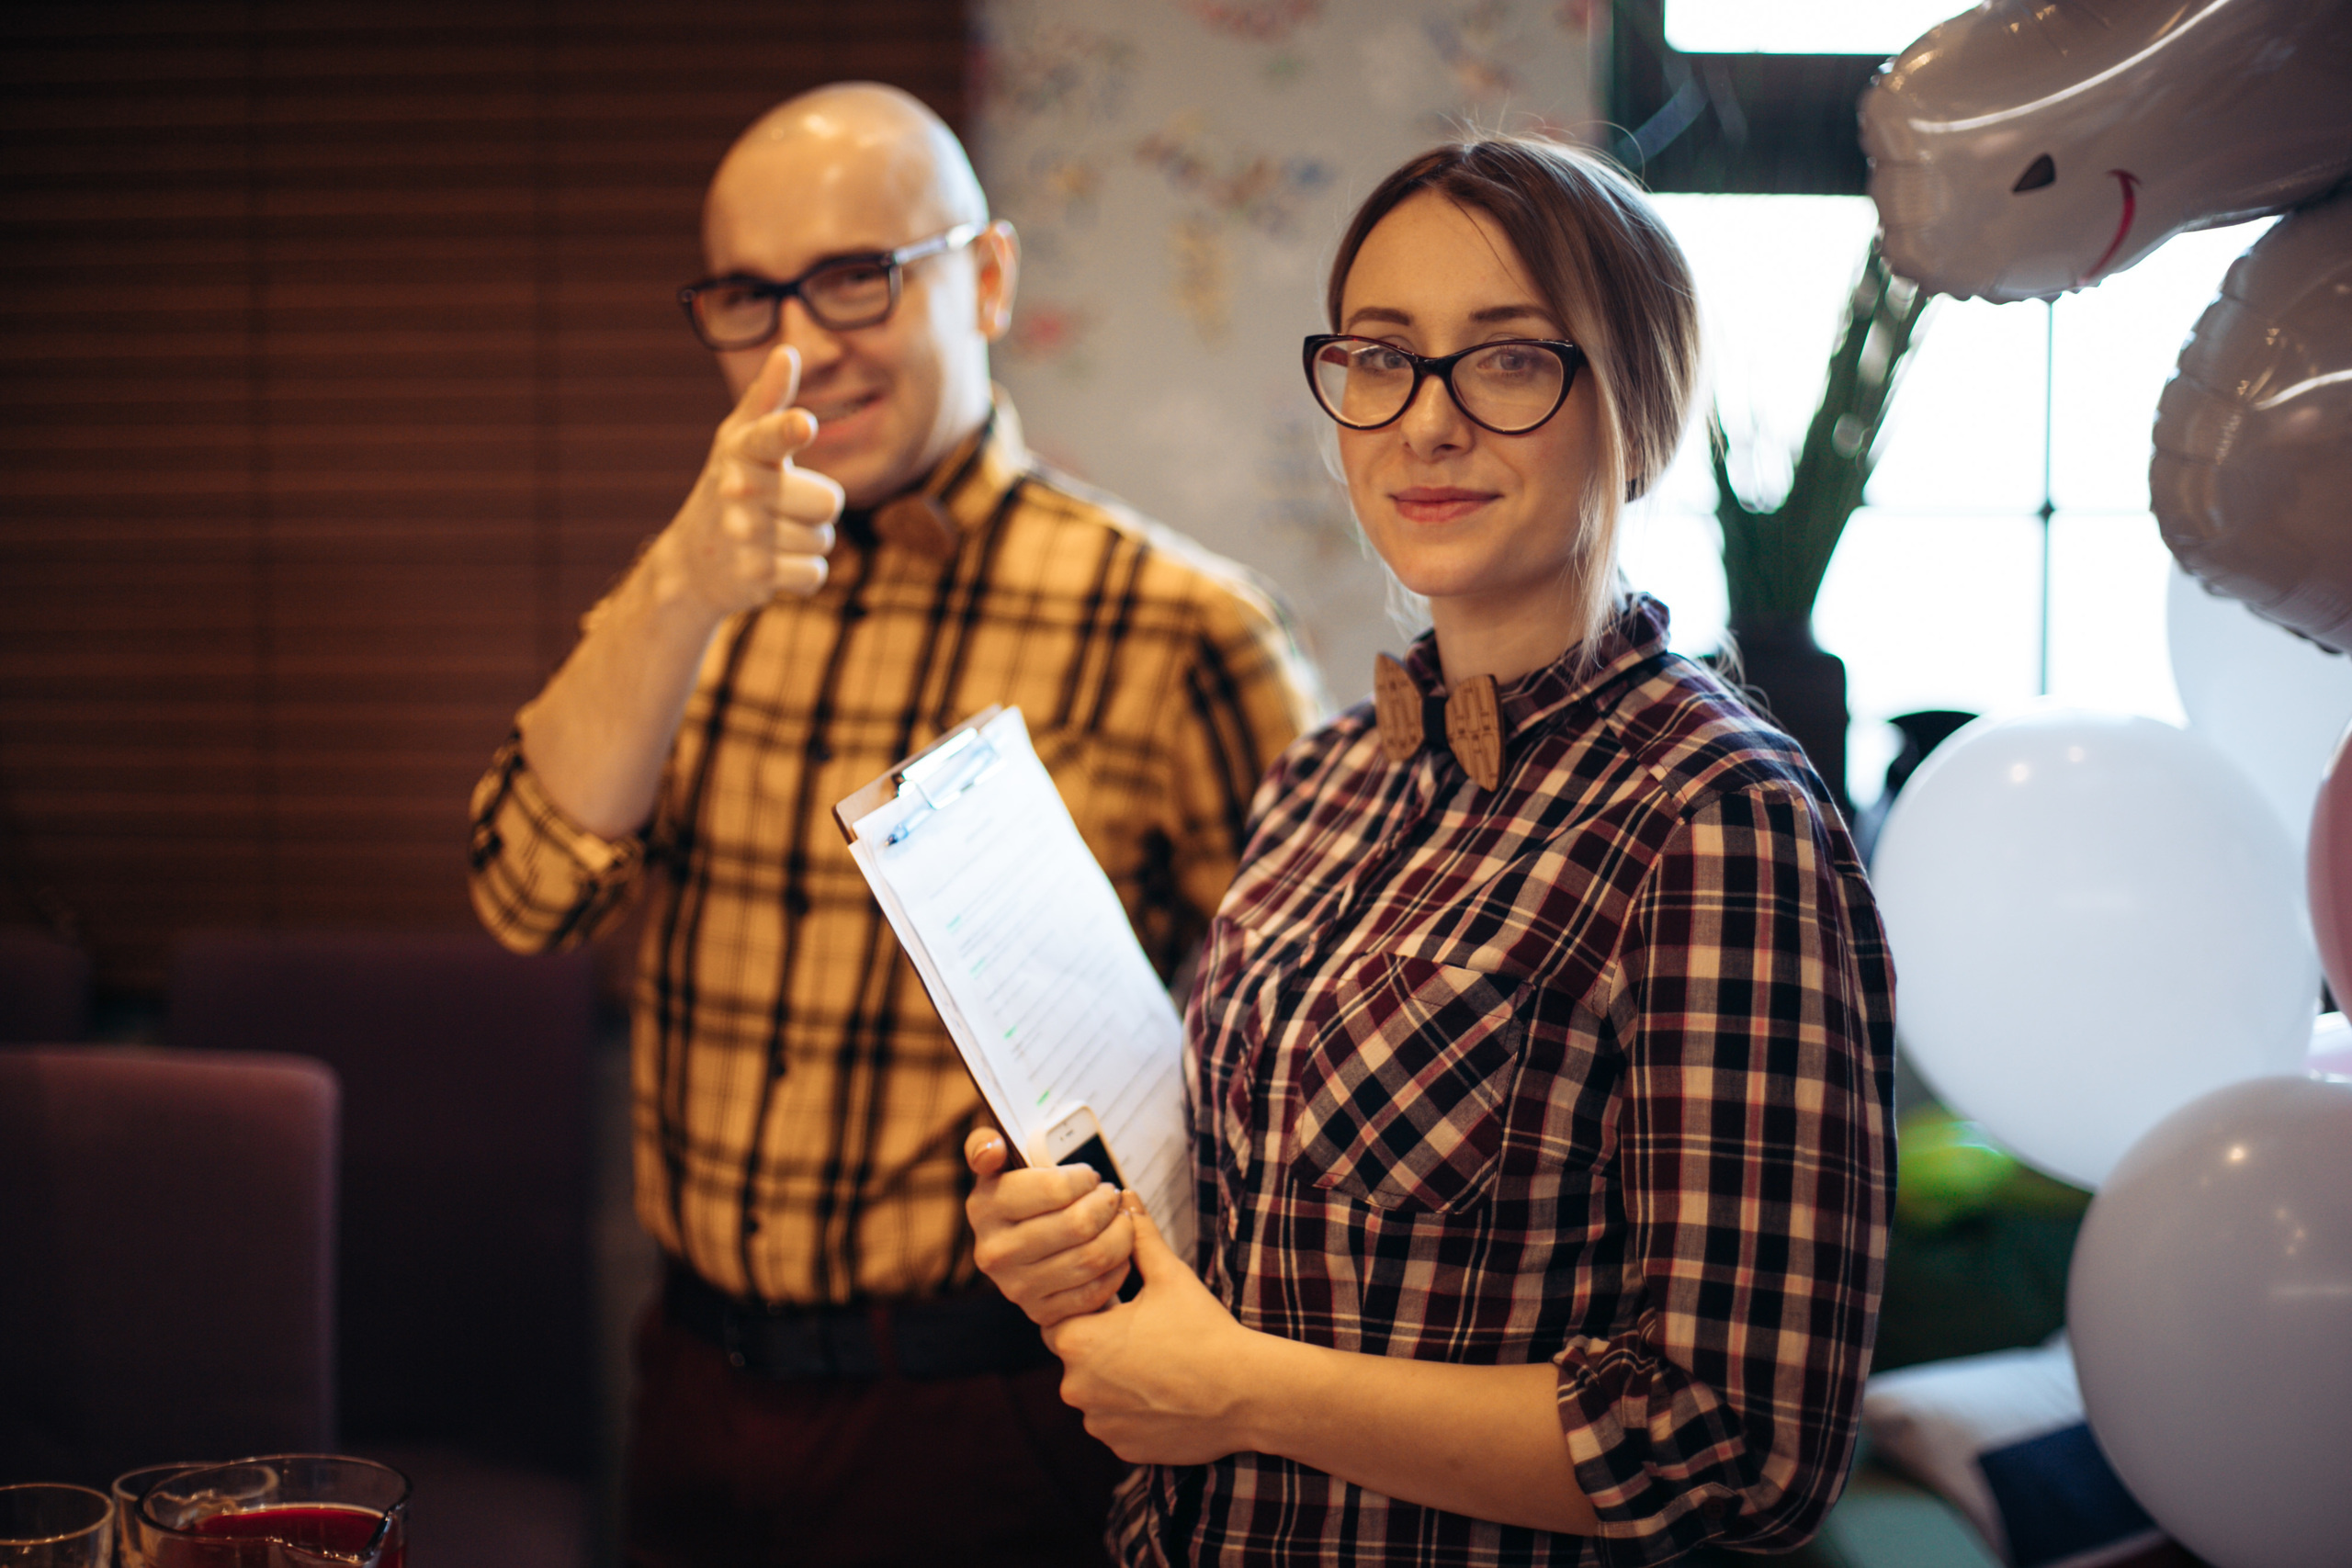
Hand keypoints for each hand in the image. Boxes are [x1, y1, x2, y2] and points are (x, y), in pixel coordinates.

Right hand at [662, 343, 842, 615]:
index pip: (769, 436)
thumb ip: (769, 399)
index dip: (789, 430)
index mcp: (742, 451)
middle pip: (828, 502)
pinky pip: (815, 574)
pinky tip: (775, 564)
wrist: (692, 563)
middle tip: (785, 506)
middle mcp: (740, 491)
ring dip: (808, 540)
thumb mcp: (741, 441)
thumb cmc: (732, 486)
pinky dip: (802, 574)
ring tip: (774, 534)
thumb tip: (787, 352)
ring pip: (824, 540)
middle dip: (817, 508)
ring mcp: (745, 536)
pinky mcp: (754, 576)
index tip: (804, 424)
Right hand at [965, 1126, 1134, 1326]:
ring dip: (1120, 1234)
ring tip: (1121, 1219)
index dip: (1084, 1179)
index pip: (1054, 1189)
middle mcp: (994, 1252)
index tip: (1090, 1177)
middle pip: (1078, 1225)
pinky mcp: (1041, 1312)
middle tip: (1111, 1196)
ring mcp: (1016, 1287)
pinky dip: (1117, 1269)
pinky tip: (1119, 1252)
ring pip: (1092, 1257)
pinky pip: (1095, 1292)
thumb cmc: (1022, 1192)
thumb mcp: (999, 1161)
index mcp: (984, 1208)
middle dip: (1106, 1204)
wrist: (1022, 1239)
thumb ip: (987, 1144)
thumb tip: (990, 1149)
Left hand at [1044, 1192, 1260, 1465]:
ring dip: (1115, 1379)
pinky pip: (1116, 1422)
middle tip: (1145, 1332)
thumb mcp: (1169, 1276)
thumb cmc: (1204, 1330)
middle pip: (1077, 1355)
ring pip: (1095, 1391)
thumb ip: (1138, 1237)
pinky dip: (1133, 1410)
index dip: (1090, 1307)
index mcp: (1079, 1340)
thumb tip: (1124, 1197)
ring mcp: (1098, 1422)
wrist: (1246, 1392)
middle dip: (1102, 1343)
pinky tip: (1165, 1394)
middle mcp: (1076, 1386)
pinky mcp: (1121, 1447)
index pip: (1060, 1316)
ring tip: (1159, 1364)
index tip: (1121, 1304)